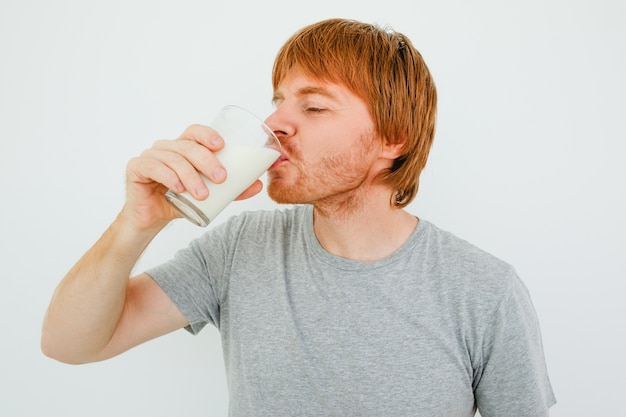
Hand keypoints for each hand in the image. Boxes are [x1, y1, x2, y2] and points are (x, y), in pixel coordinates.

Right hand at [123, 124, 261, 229]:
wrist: (153, 219)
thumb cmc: (181, 201)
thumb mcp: (210, 195)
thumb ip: (232, 190)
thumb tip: (258, 185)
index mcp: (183, 147)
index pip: (195, 131)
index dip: (207, 134)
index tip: (222, 146)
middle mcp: (167, 147)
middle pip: (188, 146)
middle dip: (207, 160)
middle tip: (221, 178)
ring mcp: (150, 156)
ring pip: (173, 158)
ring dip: (190, 175)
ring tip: (202, 194)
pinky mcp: (136, 168)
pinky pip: (153, 167)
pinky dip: (168, 177)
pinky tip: (179, 187)